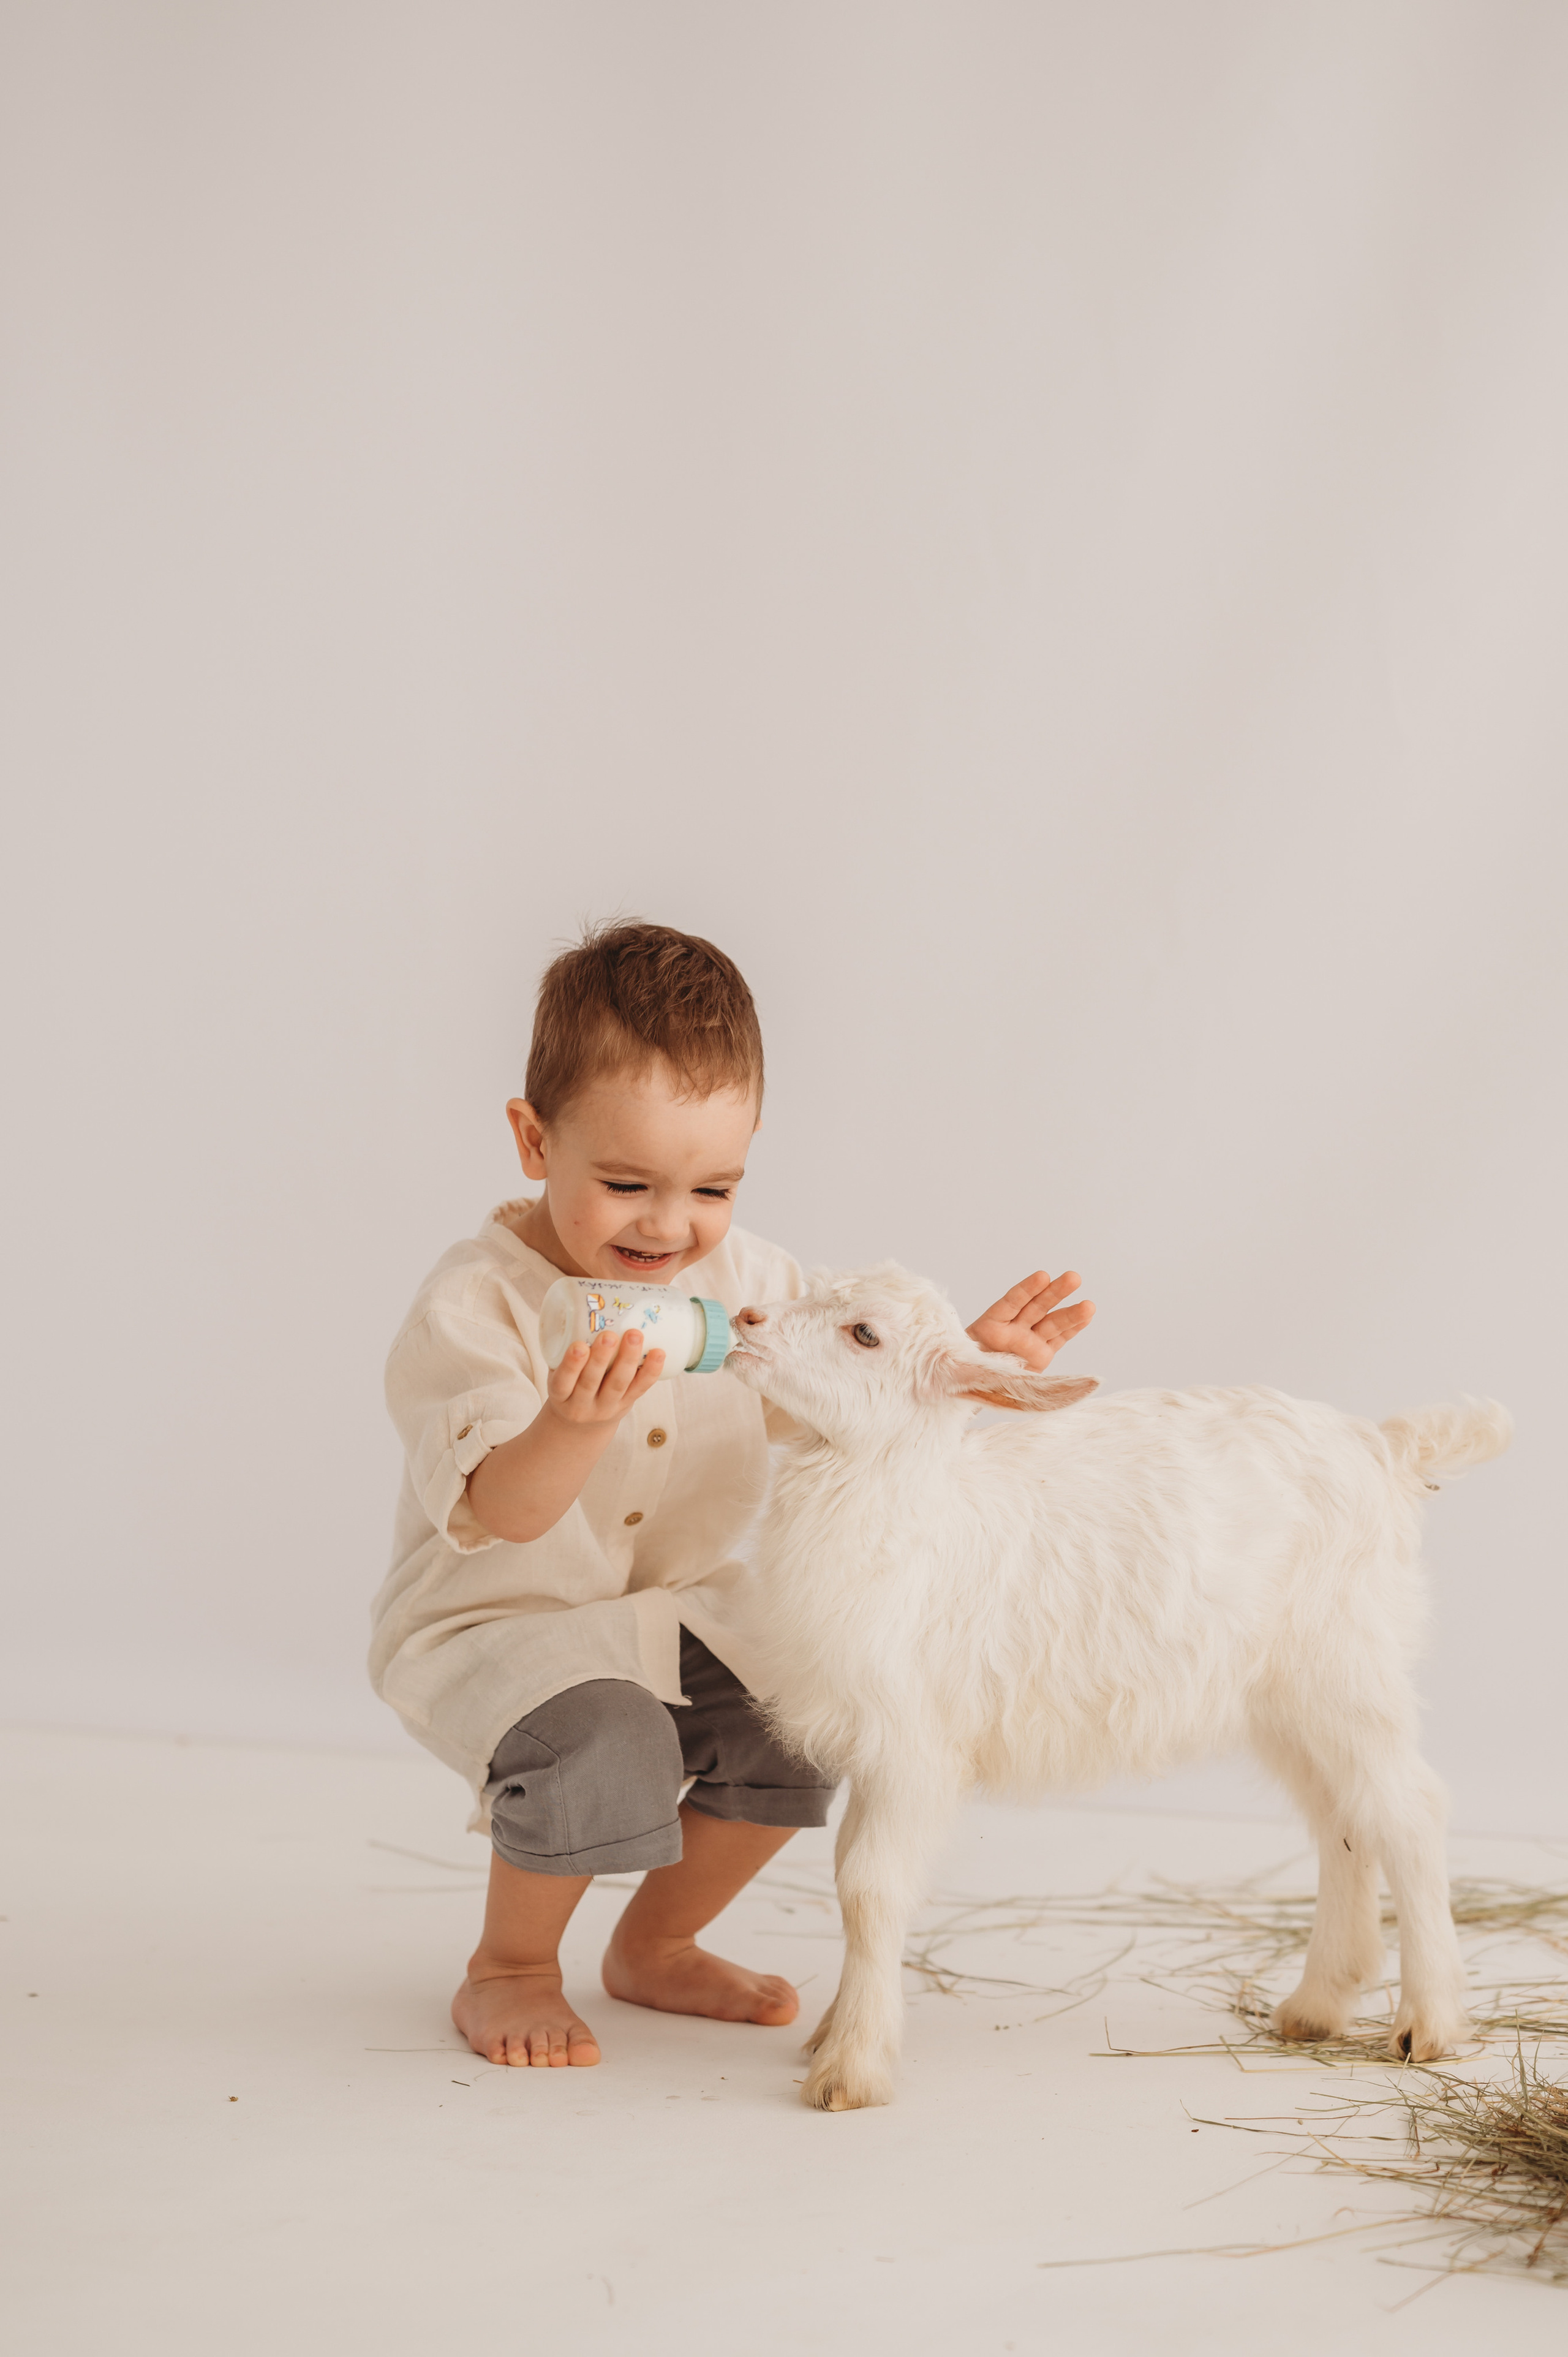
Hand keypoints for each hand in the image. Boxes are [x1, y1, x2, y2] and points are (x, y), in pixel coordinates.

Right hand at [545, 1327, 666, 1424]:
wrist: (580, 1425)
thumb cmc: (569, 1385)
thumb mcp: (557, 1372)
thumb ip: (565, 1345)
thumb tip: (581, 1298)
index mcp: (559, 1395)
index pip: (563, 1381)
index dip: (571, 1365)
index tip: (579, 1346)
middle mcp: (580, 1405)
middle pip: (591, 1382)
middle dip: (601, 1358)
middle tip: (610, 1335)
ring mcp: (605, 1407)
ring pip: (618, 1385)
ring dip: (628, 1360)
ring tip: (634, 1335)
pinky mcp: (625, 1406)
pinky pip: (639, 1390)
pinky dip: (650, 1372)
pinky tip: (659, 1354)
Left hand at [966, 1270, 1094, 1370]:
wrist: (971, 1385)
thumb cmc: (965, 1367)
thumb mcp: (966, 1360)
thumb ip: (980, 1360)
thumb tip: (987, 1364)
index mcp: (990, 1325)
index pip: (1011, 1303)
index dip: (1026, 1290)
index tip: (1042, 1276)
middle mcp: (1012, 1330)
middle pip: (1035, 1307)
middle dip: (1054, 1293)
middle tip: (1073, 1278)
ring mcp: (1028, 1342)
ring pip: (1051, 1324)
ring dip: (1071, 1313)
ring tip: (1089, 1305)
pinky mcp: (1040, 1355)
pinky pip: (1058, 1339)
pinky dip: (1073, 1328)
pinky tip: (1087, 1316)